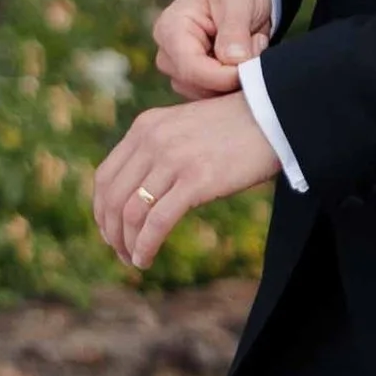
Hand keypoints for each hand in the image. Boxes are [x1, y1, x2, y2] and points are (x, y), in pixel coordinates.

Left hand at [93, 93, 279, 271]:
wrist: (274, 114)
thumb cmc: (234, 128)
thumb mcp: (184, 129)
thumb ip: (158, 150)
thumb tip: (141, 193)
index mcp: (145, 127)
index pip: (104, 177)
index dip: (102, 211)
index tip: (110, 232)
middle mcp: (152, 140)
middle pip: (112, 198)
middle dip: (111, 233)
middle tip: (120, 253)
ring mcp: (173, 159)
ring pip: (131, 212)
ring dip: (127, 243)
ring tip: (135, 260)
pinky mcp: (197, 180)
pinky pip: (158, 221)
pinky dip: (145, 245)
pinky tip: (146, 259)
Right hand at [155, 0, 274, 100]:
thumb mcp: (239, 0)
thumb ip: (235, 29)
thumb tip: (233, 59)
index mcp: (170, 29)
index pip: (191, 68)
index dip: (223, 75)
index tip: (251, 65)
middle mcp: (167, 53)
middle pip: (196, 85)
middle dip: (232, 74)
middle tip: (257, 45)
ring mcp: (177, 70)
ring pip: (206, 94)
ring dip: (234, 79)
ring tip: (251, 46)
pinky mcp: (192, 82)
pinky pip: (213, 96)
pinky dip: (232, 84)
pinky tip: (242, 61)